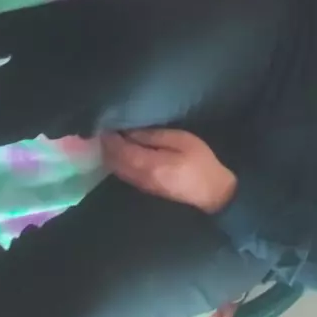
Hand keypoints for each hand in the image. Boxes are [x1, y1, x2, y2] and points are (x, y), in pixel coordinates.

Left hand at [101, 128, 237, 213]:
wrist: (211, 193)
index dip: (110, 137)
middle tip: (105, 128)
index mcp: (148, 164)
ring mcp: (141, 185)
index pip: (119, 150)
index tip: (105, 122)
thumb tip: (131, 131)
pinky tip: (121, 152)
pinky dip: (117, 161)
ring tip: (111, 137)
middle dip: (106, 145)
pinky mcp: (145, 188)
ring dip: (110, 154)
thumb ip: (155, 136)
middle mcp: (139, 177)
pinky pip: (123, 174)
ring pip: (116, 169)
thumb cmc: (200, 163)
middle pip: (113, 161)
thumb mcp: (182, 141)